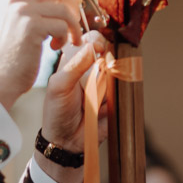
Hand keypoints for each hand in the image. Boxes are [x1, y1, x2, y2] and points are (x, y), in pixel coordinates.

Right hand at [0, 0, 83, 109]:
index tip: (70, 10)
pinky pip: (62, 25)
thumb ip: (29, 5)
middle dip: (73, 5)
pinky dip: (65, 37)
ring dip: (72, 26)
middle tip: (76, 23)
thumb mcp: (13, 21)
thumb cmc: (9, 55)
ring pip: (64, 8)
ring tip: (68, 40)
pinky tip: (54, 47)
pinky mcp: (31, 25)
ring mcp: (21, 9)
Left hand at [36, 33, 108, 182]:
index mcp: (74, 62)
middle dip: (109, 59)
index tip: (98, 48)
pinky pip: (125, 88)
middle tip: (103, 69)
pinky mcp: (115, 98)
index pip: (90, 40)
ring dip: (114, 78)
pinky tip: (107, 103)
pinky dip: (119, 92)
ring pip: (119, 69)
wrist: (67, 142)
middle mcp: (91, 70)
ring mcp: (105, 84)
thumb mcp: (58, 87)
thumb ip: (74, 66)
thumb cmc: (57, 113)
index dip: (97, 40)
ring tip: (100, 94)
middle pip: (110, 51)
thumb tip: (92, 46)